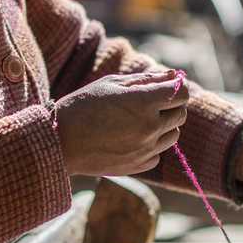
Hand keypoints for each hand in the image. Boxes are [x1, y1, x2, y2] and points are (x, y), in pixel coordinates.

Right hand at [54, 70, 188, 175]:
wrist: (60, 142)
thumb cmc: (83, 106)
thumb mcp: (112, 84)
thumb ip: (146, 80)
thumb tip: (174, 76)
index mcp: (144, 103)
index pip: (182, 93)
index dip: (177, 88)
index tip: (166, 87)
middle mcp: (150, 127)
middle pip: (180, 114)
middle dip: (171, 106)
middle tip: (149, 103)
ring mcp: (146, 149)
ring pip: (173, 135)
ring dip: (163, 126)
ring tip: (137, 121)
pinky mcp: (139, 166)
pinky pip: (158, 153)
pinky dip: (151, 146)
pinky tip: (130, 139)